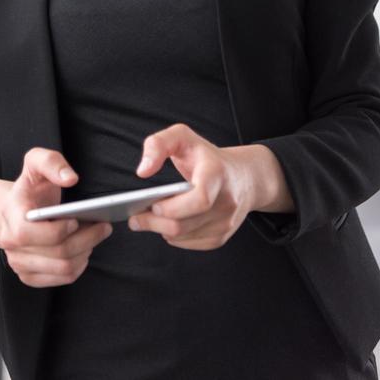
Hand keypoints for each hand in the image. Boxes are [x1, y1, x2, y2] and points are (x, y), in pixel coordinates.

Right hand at [0, 148, 112, 286]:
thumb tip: (70, 178)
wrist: (11, 210)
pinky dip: (79, 265)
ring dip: (86, 252)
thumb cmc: (28, 187)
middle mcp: (12, 245)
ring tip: (95, 235)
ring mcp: (19, 264)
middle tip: (104, 226)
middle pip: (60, 253)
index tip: (79, 218)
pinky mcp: (29, 276)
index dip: (66, 229)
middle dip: (88, 239)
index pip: (44, 234)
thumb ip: (51, 162)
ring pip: (64, 269)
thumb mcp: (35, 162)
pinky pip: (63, 278)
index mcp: (13, 217)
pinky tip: (84, 249)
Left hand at [128, 123, 255, 250]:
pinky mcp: (222, 236)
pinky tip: (165, 224)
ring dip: (160, 230)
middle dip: (154, 222)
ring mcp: (225, 221)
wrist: (244, 177)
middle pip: (184, 224)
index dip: (173, 207)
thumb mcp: (183, 136)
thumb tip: (143, 171)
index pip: (200, 199)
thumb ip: (158, 144)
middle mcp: (226, 200)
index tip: (153, 204)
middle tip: (135, 217)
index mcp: (217, 173)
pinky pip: (190, 243)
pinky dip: (173, 237)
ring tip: (146, 219)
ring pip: (183, 237)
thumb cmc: (207, 156)